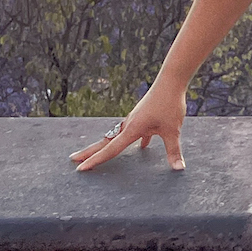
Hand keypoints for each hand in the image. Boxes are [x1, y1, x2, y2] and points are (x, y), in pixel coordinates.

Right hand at [69, 78, 186, 172]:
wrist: (171, 81)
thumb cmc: (170, 104)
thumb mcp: (173, 130)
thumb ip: (173, 151)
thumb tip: (179, 169)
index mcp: (131, 129)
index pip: (110, 150)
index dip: (95, 160)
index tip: (80, 169)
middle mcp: (128, 124)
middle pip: (105, 142)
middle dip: (90, 152)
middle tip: (73, 159)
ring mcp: (134, 119)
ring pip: (116, 136)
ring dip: (106, 145)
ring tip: (98, 153)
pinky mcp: (143, 116)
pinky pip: (133, 131)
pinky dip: (133, 140)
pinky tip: (143, 146)